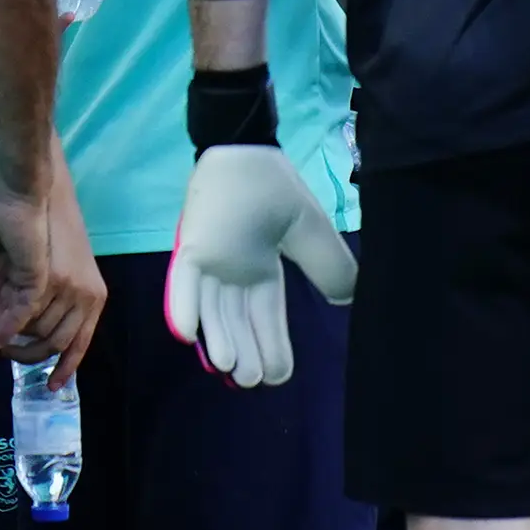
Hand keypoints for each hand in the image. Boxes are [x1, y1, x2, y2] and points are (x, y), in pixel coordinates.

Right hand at [0, 146, 106, 378]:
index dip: (11, 336)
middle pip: (34, 327)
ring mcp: (53, 282)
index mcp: (37, 270)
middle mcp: (53, 282)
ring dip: (0, 342)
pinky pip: (23, 316)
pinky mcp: (43, 279)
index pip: (28, 313)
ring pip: (29, 328)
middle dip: (5, 343)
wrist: (9, 177)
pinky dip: (1, 332)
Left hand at [164, 143, 357, 386]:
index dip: (273, 345)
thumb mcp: (310, 231)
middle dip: (246, 351)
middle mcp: (233, 273)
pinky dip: (182, 308)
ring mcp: (210, 262)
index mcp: (260, 270)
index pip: (267, 316)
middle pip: (239, 321)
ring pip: (212, 310)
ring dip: (218, 339)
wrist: (244, 148)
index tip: (279, 376)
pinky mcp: (191, 247)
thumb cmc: (274, 188)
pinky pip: (184, 283)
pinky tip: (186, 335)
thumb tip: (347, 302)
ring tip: (229, 369)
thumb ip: (328, 266)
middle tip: (252, 381)